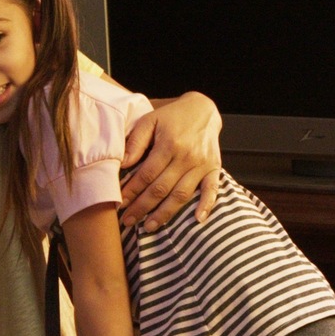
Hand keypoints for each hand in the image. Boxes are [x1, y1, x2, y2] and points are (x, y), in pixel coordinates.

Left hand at [120, 92, 221, 231]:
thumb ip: (136, 142)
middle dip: (142, 207)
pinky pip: (212, 190)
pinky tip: (197, 220)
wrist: (203, 109)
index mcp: (169, 144)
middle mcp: (187, 157)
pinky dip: (206, 206)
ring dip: (165, 213)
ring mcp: (202, 165)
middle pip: (161, 189)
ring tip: (149, 226)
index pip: (147, 174)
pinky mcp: (214, 168)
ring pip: (182, 195)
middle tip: (128, 221)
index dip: (132, 191)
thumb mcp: (150, 120)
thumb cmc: (172, 117)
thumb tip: (123, 164)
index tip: (119, 203)